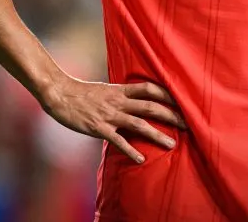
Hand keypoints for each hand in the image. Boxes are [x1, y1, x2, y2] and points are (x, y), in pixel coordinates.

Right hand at [41, 76, 187, 162]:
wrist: (60, 94)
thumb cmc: (81, 92)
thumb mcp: (105, 88)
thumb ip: (120, 94)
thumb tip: (134, 98)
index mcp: (120, 90)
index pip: (149, 88)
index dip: (167, 93)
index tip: (182, 99)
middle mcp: (118, 101)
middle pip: (151, 106)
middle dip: (171, 115)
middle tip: (188, 123)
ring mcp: (110, 115)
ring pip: (139, 124)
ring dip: (157, 135)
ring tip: (172, 144)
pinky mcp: (99, 128)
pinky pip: (118, 141)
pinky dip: (131, 150)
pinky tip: (141, 159)